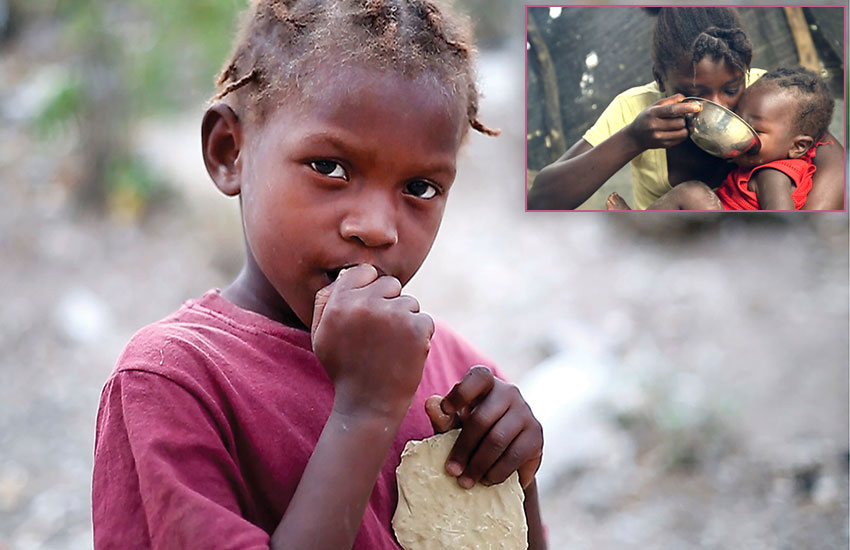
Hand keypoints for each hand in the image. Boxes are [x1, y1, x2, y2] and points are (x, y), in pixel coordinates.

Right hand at [312, 264, 433, 418]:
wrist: (368, 405)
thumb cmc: (345, 369)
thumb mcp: (321, 336)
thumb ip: (326, 302)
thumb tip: (343, 275)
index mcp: (339, 303)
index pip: (363, 272)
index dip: (369, 289)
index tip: (370, 310)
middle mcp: (365, 304)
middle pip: (390, 284)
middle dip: (389, 303)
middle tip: (381, 334)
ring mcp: (393, 315)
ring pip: (409, 302)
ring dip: (405, 321)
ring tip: (390, 347)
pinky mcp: (417, 328)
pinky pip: (424, 319)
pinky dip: (419, 336)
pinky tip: (404, 354)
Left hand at [425, 366, 542, 489]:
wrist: (503, 452)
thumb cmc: (472, 431)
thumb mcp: (454, 424)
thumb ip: (443, 416)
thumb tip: (431, 403)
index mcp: (486, 382)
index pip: (478, 377)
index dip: (461, 392)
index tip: (445, 410)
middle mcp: (509, 392)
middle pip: (482, 419)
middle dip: (463, 449)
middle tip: (452, 471)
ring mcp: (526, 412)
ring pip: (497, 440)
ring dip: (478, 465)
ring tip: (465, 482)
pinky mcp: (536, 435)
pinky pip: (514, 456)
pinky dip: (497, 472)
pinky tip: (486, 480)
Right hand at [626, 94, 700, 149]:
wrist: (635, 136)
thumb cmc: (647, 118)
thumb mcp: (654, 106)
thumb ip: (670, 100)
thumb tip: (685, 98)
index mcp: (652, 113)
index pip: (672, 110)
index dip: (686, 107)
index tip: (697, 106)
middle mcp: (654, 126)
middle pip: (680, 122)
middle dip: (685, 119)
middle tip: (683, 116)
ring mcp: (658, 137)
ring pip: (682, 132)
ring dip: (686, 127)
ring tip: (682, 124)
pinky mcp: (663, 145)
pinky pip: (680, 140)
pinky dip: (682, 134)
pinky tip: (678, 131)